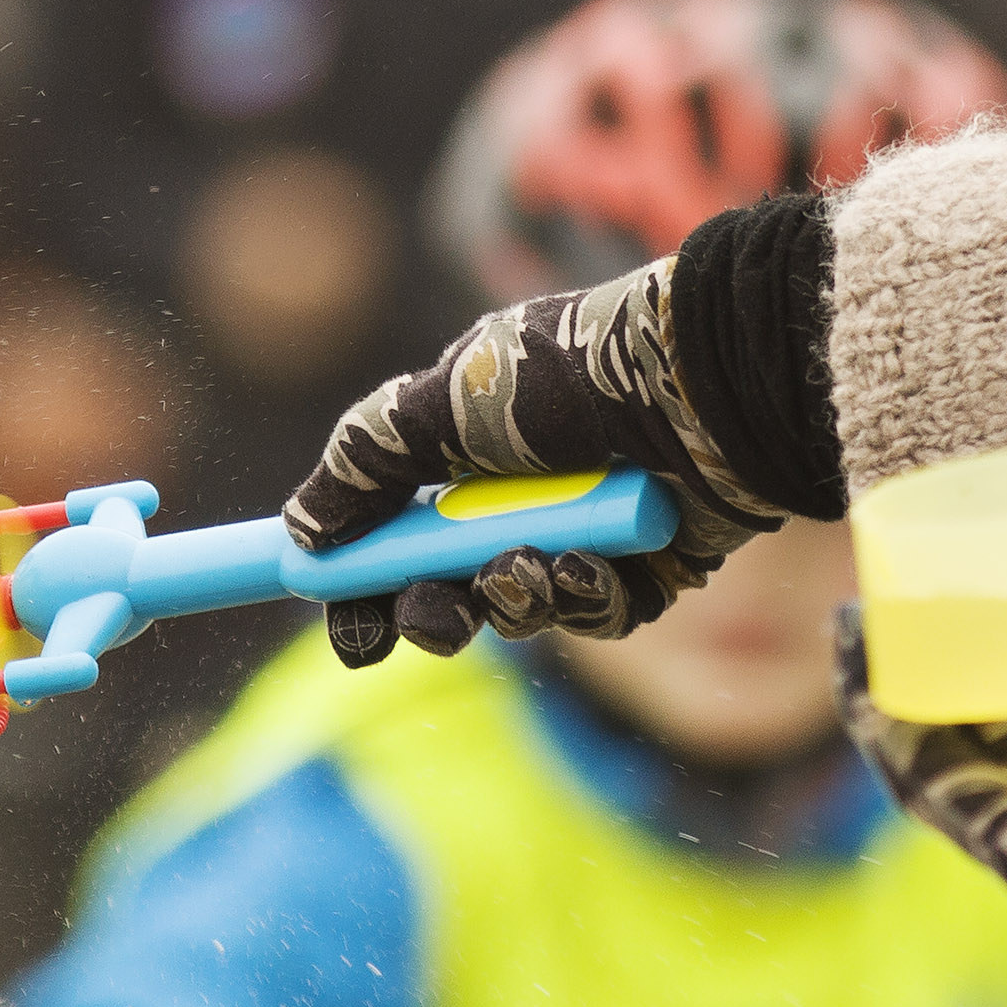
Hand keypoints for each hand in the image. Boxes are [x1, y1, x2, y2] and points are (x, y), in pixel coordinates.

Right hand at [286, 256, 787, 664]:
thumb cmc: (573, 373)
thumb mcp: (444, 401)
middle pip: (454, 585)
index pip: (396, 529)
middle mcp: (523, 488)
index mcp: (467, 443)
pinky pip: (598, 611)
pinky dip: (587, 596)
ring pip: (524, 606)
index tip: (350, 633)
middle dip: (435, 611)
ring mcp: (586, 528)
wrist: (704, 385)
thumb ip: (366, 461)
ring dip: (516, 596)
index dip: (367, 586)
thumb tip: (301, 531)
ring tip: (530, 564)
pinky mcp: (650, 565)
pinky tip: (595, 563)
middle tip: (435, 620)